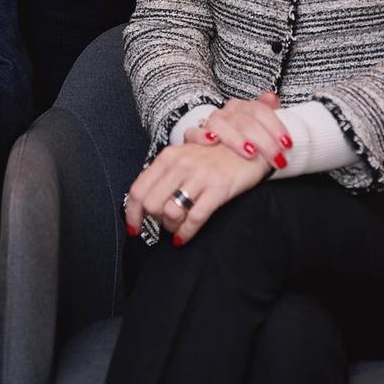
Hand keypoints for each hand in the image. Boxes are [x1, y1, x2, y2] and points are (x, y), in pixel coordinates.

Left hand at [125, 142, 267, 244]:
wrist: (251, 146)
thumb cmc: (216, 156)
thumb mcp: (186, 158)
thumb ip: (166, 175)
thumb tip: (147, 203)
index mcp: (168, 156)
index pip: (138, 189)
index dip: (132, 213)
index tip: (134, 227)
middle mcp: (181, 164)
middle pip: (151, 204)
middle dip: (155, 221)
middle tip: (165, 223)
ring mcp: (200, 176)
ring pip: (171, 212)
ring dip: (172, 227)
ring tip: (178, 227)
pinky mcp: (219, 188)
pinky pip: (195, 218)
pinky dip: (186, 233)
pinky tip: (185, 237)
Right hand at [184, 90, 292, 171]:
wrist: (212, 149)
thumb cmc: (241, 141)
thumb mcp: (257, 128)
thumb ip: (265, 112)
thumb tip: (272, 96)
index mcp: (243, 107)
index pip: (259, 110)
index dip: (275, 126)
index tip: (288, 144)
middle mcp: (225, 112)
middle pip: (244, 120)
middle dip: (264, 140)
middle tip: (277, 158)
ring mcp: (209, 123)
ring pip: (221, 124)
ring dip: (237, 139)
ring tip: (250, 152)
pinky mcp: (193, 137)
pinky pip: (192, 133)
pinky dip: (202, 135)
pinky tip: (213, 140)